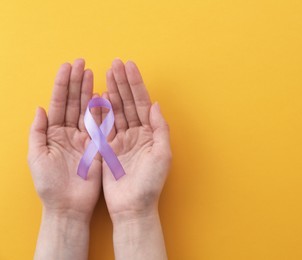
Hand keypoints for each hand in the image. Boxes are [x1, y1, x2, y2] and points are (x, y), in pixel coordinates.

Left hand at [28, 59, 101, 220]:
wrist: (68, 205)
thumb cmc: (49, 184)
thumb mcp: (36, 156)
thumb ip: (38, 131)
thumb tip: (40, 108)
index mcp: (53, 133)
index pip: (59, 103)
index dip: (63, 85)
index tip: (68, 67)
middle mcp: (70, 132)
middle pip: (74, 102)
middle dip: (77, 82)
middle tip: (82, 63)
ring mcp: (85, 138)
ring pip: (87, 110)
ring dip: (89, 91)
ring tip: (92, 73)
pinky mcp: (98, 146)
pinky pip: (101, 125)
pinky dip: (102, 110)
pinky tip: (103, 95)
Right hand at [102, 59, 171, 221]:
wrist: (132, 206)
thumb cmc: (151, 183)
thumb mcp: (162, 154)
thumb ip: (160, 128)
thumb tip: (155, 104)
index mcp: (150, 133)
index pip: (142, 103)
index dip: (136, 84)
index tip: (129, 66)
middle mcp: (136, 133)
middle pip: (128, 102)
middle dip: (122, 82)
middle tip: (115, 63)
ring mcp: (121, 139)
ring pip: (116, 110)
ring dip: (111, 91)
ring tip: (106, 72)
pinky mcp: (107, 147)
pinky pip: (103, 125)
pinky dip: (100, 110)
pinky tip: (98, 95)